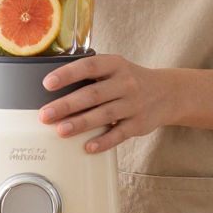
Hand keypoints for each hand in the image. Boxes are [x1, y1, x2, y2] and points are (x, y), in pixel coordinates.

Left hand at [37, 54, 172, 153]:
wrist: (167, 93)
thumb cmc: (129, 80)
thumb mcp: (115, 68)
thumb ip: (91, 74)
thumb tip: (54, 87)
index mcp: (115, 65)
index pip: (89, 66)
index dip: (68, 74)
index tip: (47, 84)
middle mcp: (125, 83)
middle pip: (93, 94)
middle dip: (67, 105)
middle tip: (45, 114)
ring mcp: (133, 104)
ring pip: (104, 115)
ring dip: (80, 124)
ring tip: (60, 131)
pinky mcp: (138, 125)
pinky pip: (119, 134)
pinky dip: (103, 142)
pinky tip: (88, 147)